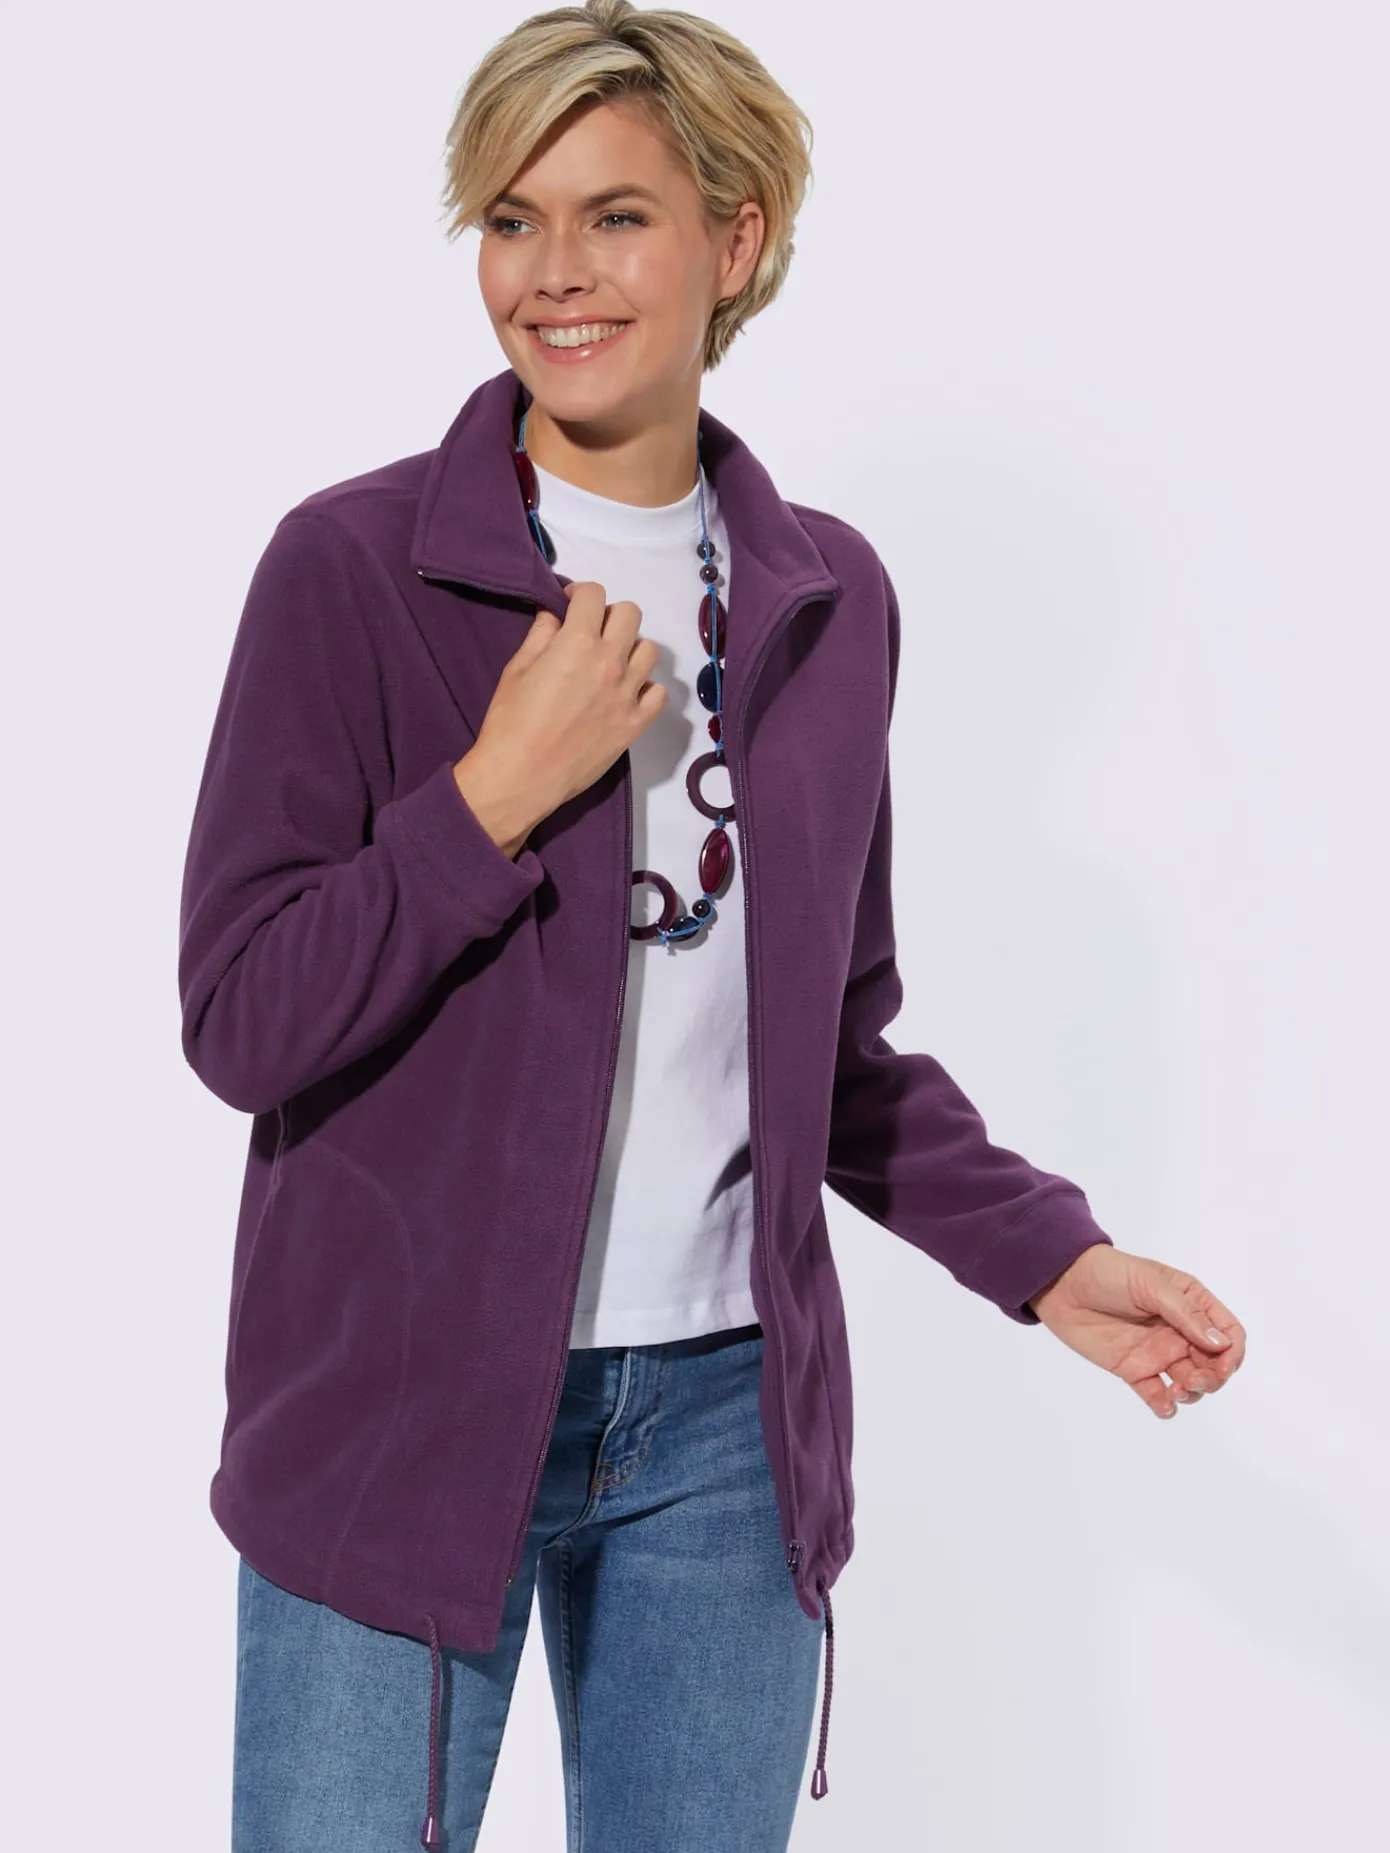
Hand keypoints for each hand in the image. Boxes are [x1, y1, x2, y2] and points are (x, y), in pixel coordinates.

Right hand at [468, 580, 668, 827]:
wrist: (522, 776)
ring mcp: (627, 694)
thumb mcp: (517, 669)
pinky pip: (658, 693)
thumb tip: (555, 617)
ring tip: (611, 663)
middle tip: (591, 633)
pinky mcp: (635, 724)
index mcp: (577, 642)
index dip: (580, 594)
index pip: (594, 594)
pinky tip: (625, 694)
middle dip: (609, 615)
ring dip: (630, 649)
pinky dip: (645, 688)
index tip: (570, 605)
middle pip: (630, 614)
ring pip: (649, 650)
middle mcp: (609, 662)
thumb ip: (541, 636)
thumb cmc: (510, 722)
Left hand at [1026, 1244, 1245, 1418]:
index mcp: (1191, 1304)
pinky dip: (1166, 1407)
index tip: (1223, 1365)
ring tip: (1175, 1391)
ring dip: (1193, 1393)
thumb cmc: (1108, 1273)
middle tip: (1193, 1380)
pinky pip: (1156, 1395)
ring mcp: (1157, 1352)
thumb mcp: (1151, 1285)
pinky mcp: (1133, 1369)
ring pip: (1190, 1383)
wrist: (1062, 1283)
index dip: (1232, 1352)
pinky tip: (1164, 1405)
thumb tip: (1220, 1344)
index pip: (1228, 1333)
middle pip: (1214, 1364)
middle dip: (1213, 1378)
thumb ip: (1185, 1314)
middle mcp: (1179, 1331)